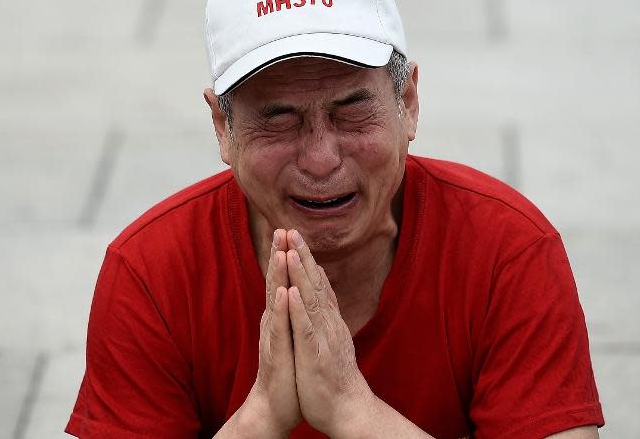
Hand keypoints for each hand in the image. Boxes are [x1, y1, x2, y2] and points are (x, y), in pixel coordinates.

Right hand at [245, 229, 301, 435]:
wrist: (277, 405)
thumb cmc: (287, 370)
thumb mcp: (291, 334)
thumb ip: (291, 312)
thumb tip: (294, 290)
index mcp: (281, 315)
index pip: (283, 279)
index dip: (285, 255)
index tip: (289, 230)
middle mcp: (274, 321)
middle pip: (276, 282)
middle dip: (278, 255)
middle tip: (280, 229)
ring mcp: (273, 336)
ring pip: (275, 301)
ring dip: (277, 277)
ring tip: (280, 252)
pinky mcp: (276, 353)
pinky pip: (280, 329)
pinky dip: (282, 310)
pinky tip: (283, 294)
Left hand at [285, 230, 375, 436]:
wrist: (349, 410)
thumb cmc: (335, 377)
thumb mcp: (330, 339)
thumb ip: (325, 316)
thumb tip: (320, 295)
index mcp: (328, 320)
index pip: (317, 282)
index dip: (306, 258)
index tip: (294, 234)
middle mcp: (328, 323)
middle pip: (315, 283)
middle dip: (302, 255)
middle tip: (291, 229)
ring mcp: (323, 338)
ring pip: (311, 300)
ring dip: (301, 274)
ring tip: (291, 250)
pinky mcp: (317, 355)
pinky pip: (307, 330)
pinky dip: (299, 310)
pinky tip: (292, 293)